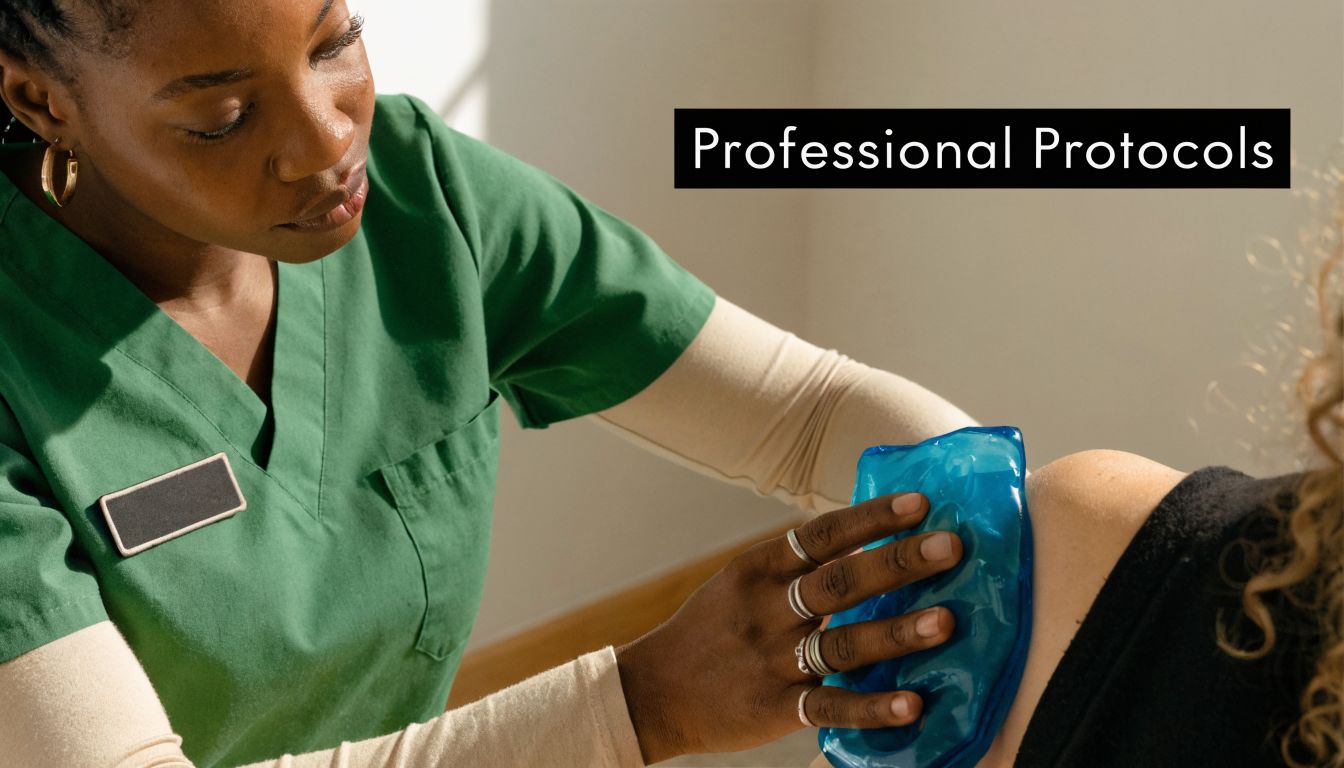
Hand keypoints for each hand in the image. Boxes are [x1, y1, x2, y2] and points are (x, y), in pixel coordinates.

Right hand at [614, 492, 962, 763]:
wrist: (652, 692)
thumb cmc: (711, 630)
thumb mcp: (740, 584)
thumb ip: (795, 567)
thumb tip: (868, 542)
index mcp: (756, 569)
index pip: (819, 535)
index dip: (870, 518)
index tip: (919, 503)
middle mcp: (765, 610)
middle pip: (839, 581)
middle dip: (898, 562)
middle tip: (950, 547)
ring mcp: (770, 660)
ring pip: (840, 643)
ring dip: (896, 631)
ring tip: (945, 621)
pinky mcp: (774, 708)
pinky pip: (829, 706)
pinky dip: (871, 707)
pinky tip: (912, 704)